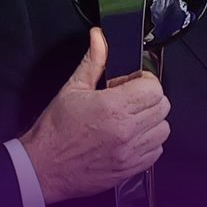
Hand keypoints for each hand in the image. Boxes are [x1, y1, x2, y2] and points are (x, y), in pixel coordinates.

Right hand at [20, 28, 169, 203]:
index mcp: (112, 107)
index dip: (145, 81)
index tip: (132, 82)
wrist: (44, 167)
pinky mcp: (130, 169)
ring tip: (131, 119)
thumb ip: (93, 61)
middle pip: (162, 107)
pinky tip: (130, 138)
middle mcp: (126, 130)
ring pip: (163, 130)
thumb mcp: (72, 88)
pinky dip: (149, 143)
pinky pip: (156, 151)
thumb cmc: (55, 129)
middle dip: (149, 98)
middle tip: (130, 99)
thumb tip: (99, 37)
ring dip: (151, 121)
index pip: (153, 88)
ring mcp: (130, 153)